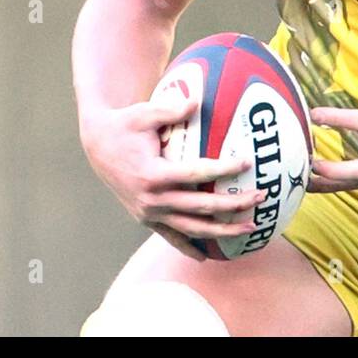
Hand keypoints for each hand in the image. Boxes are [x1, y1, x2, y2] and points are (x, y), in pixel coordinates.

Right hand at [80, 96, 264, 260]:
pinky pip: (171, 236)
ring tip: (251, 228)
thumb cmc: (124, 125)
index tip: (247, 163)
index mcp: (152, 174)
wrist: (97, 146)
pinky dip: (189, 247)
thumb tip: (198, 101)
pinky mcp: (145, 218)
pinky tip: (207, 257)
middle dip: (233, 204)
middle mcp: (151, 199)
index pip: (197, 174)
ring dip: (222, 230)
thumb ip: (171, 109)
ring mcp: (148, 213)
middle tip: (261, 196)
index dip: (223, 169)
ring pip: (191, 228)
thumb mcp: (144, 113)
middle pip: (201, 207)